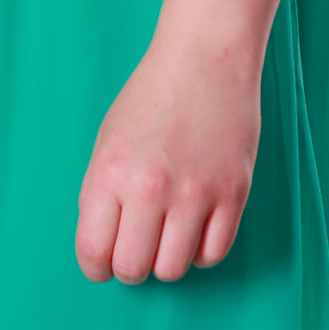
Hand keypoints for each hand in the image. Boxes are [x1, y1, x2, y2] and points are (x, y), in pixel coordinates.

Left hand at [74, 36, 261, 282]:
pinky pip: (213, 255)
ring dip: (164, 261)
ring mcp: (196, 193)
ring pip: (173, 270)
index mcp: (111, 172)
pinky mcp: (233, 194)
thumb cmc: (151, 97)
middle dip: (128, 266)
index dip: (95, 267)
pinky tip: (194, 228)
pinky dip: (200, 252)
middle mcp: (151, 188)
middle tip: (135, 247)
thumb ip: (100, 194)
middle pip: (132, 268)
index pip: (94, 252)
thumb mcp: (107, 141)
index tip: (102, 264)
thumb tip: (103, 244)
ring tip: (166, 235)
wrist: (205, 59)